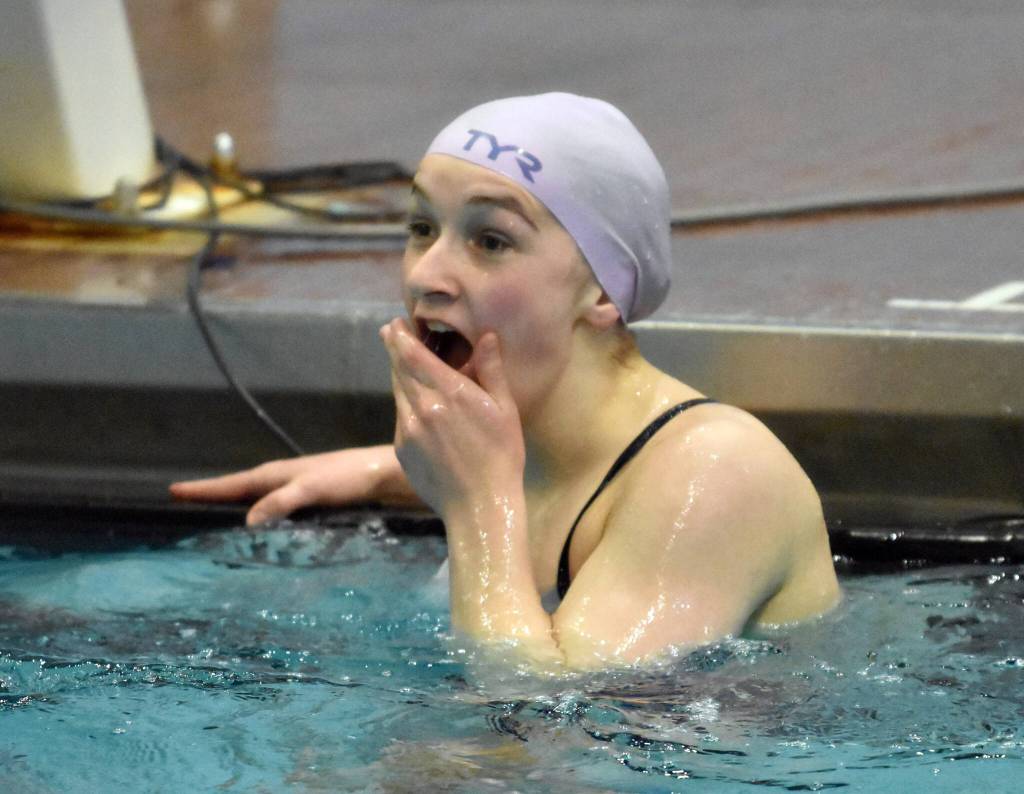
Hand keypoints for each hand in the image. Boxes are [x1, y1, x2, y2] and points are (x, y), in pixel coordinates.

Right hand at [169, 445, 419, 524]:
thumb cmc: (349, 478)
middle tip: (185, 503)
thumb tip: (247, 523)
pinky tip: (266, 531)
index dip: (203, 489)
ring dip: (237, 507)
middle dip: (213, 496)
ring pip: (259, 499)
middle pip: (240, 489)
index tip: (172, 491)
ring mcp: (299, 489)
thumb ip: (281, 503)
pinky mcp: (315, 501)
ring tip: (216, 520)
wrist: (386, 475)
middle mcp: (284, 479)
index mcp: (277, 474)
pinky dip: (263, 517)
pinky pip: (277, 509)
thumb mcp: (312, 490)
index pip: (232, 484)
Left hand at [380, 318, 524, 514]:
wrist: (479, 506)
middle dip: (394, 348)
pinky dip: (406, 404)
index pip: (414, 355)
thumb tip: (486, 336)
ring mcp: (408, 429)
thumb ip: (491, 370)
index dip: (402, 337)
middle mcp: (422, 407)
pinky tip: (418, 406)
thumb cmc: (502, 457)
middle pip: (399, 369)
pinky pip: (401, 418)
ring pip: (398, 392)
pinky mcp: (402, 449)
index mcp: (449, 393)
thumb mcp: (504, 410)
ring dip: (398, 374)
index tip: (395, 323)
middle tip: (390, 332)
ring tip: (401, 362)